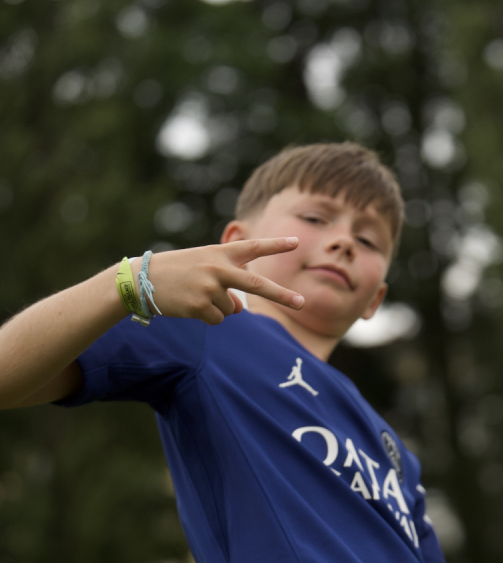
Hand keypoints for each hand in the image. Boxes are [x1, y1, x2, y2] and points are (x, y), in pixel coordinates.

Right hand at [132, 239, 303, 324]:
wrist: (141, 280)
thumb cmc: (177, 271)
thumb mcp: (204, 267)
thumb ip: (228, 282)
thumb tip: (240, 310)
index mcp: (220, 253)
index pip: (253, 248)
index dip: (276, 246)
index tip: (296, 243)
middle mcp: (218, 268)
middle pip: (257, 285)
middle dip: (282, 295)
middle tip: (302, 303)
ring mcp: (210, 288)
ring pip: (231, 309)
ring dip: (217, 307)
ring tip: (194, 295)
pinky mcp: (200, 306)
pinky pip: (218, 319)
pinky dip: (208, 317)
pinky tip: (190, 305)